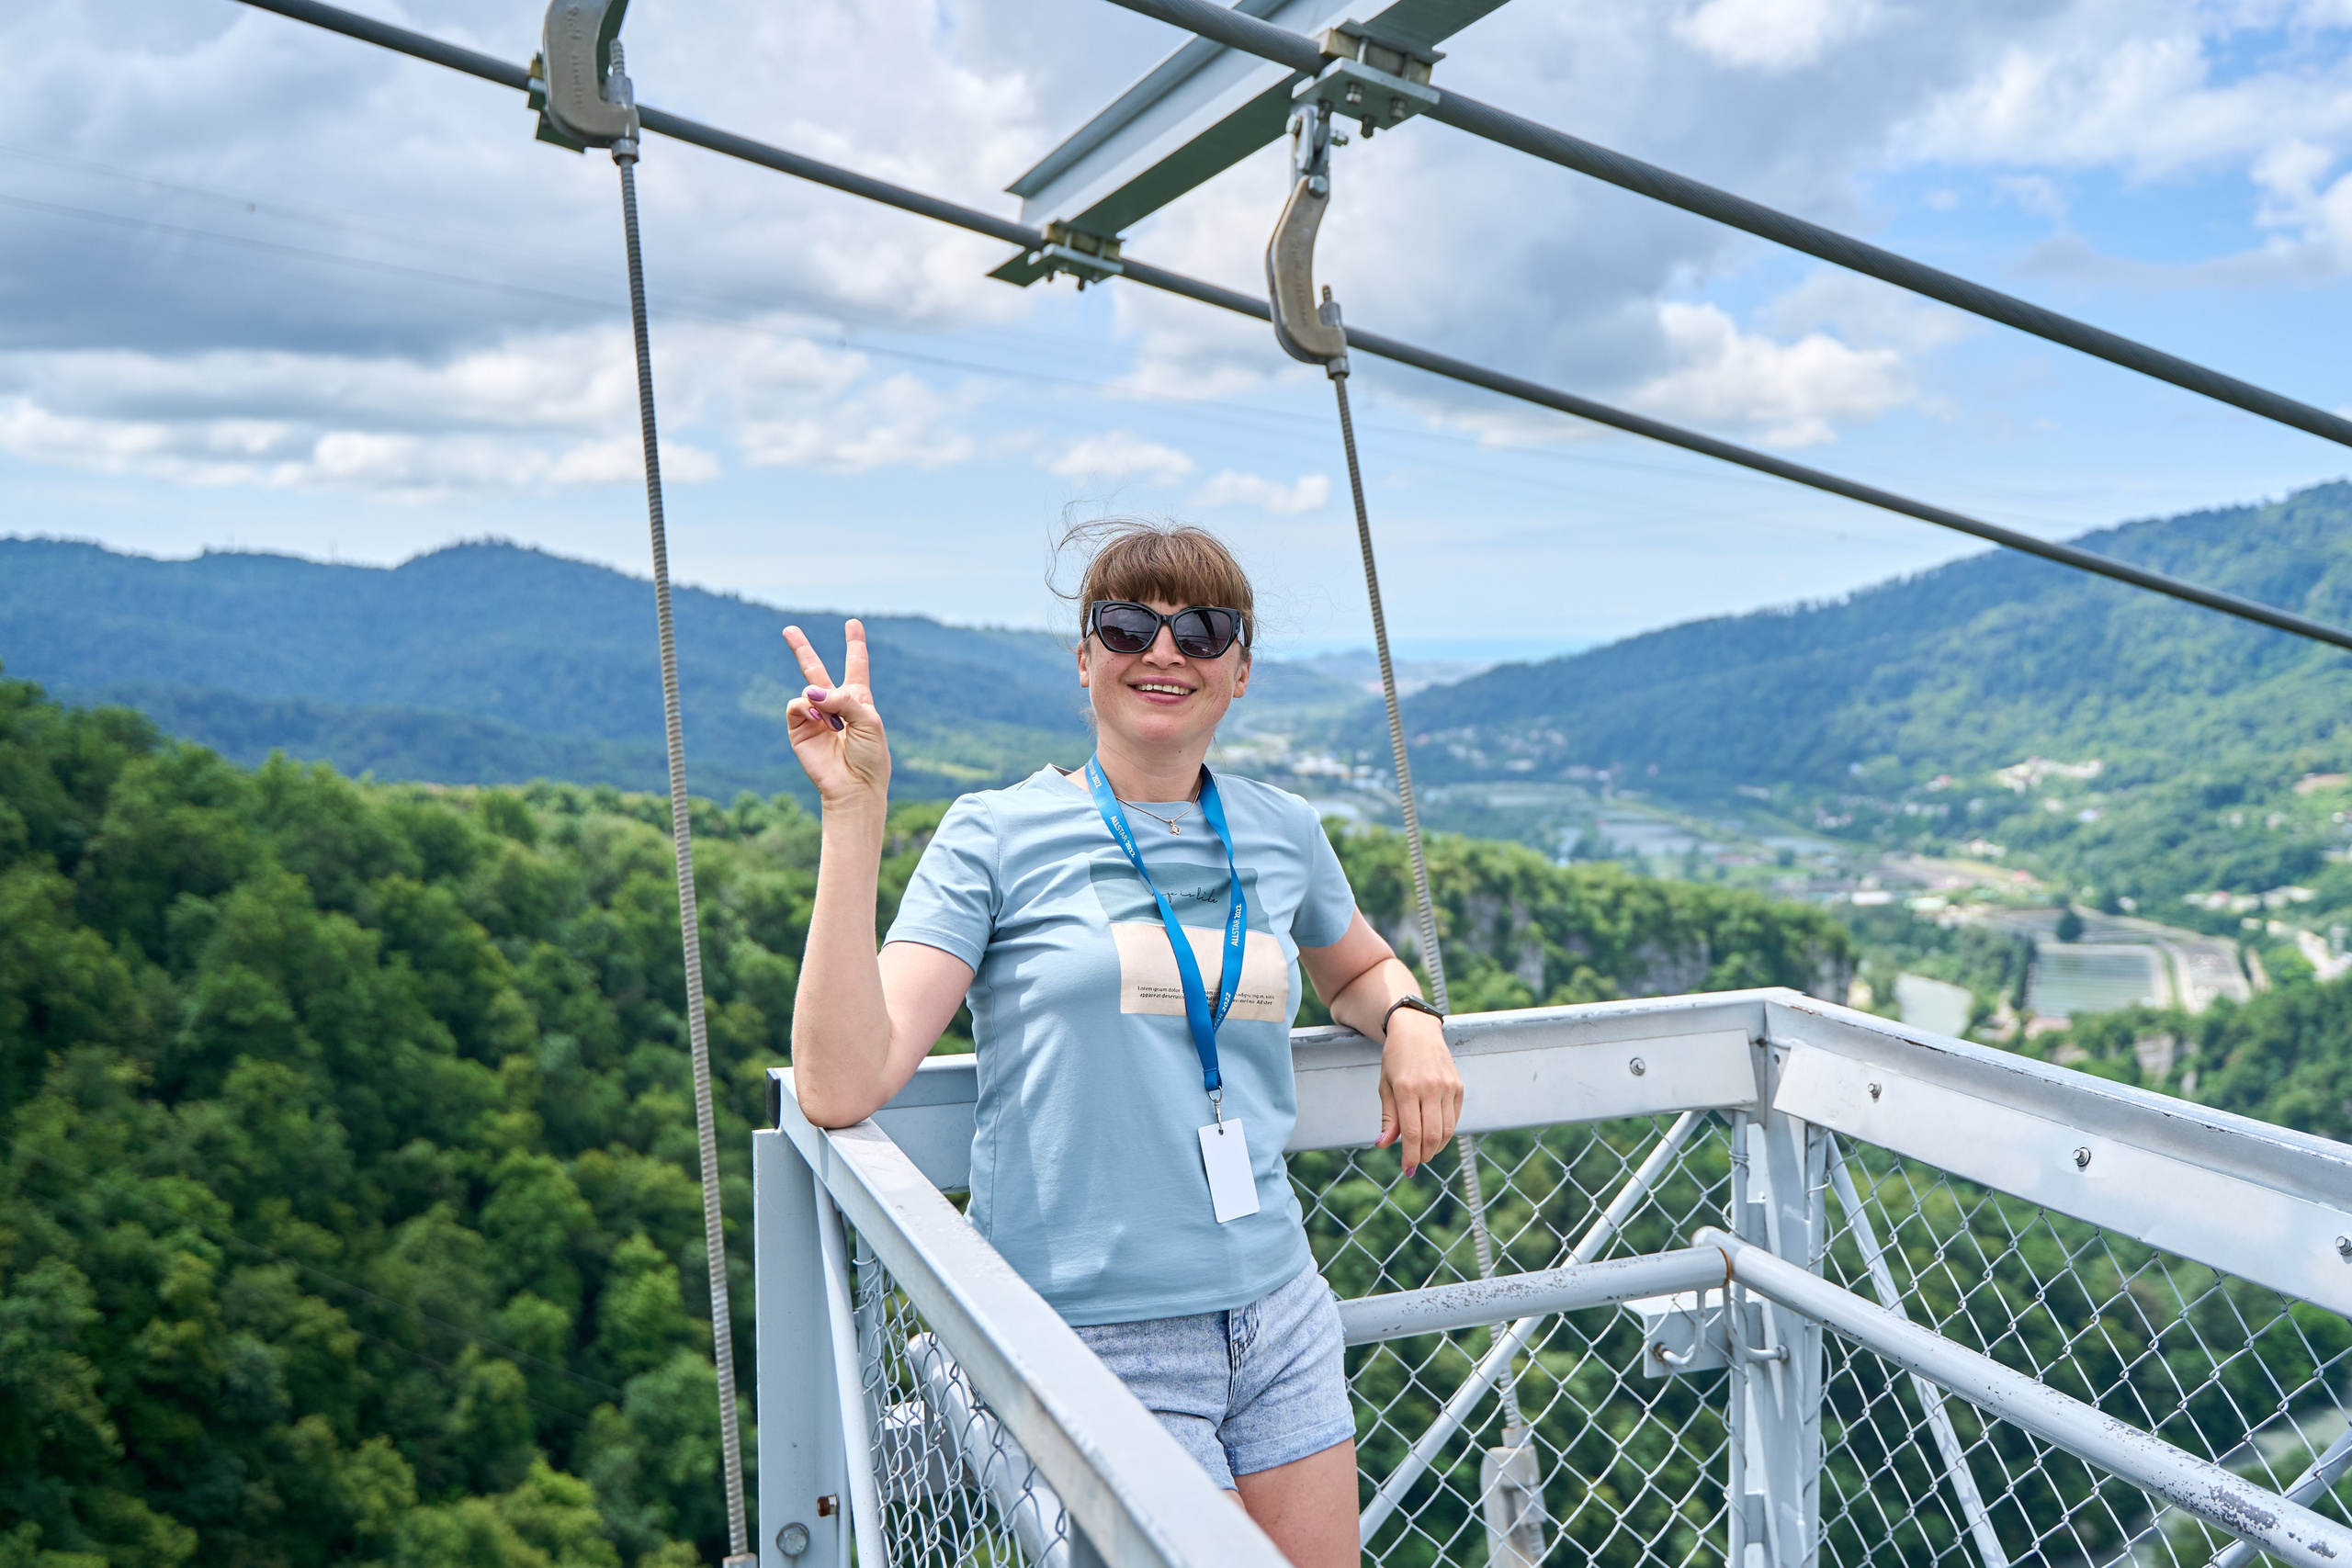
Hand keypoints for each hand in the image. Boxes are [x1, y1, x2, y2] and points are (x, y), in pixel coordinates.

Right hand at [782, 620, 890, 810]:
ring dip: (823, 702)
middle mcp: (834, 706)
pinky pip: (796, 705)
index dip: (854, 644)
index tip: (853, 623)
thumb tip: (810, 691)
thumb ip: (843, 699)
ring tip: (835, 725)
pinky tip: (819, 720)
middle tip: (788, 629)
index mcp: (858, 701)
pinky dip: (807, 708)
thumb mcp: (869, 720)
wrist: (855, 787)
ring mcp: (814, 717)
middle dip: (801, 649)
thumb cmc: (870, 756)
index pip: (855, 665)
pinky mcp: (799, 729)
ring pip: (808, 688)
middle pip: (816, 670)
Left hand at [1374, 1007, 1462, 1176]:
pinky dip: (1446, 1133)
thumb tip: (1383, 1145)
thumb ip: (1388, 1118)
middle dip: (1423, 1155)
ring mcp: (1447, 1087)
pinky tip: (1435, 1135)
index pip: (1413, 1133)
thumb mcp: (1385, 1086)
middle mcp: (1430, 1088)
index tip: (1407, 1170)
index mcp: (1407, 1089)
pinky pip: (1454, 1118)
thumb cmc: (1395, 1059)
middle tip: (1415, 1162)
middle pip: (1432, 1136)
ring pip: (1447, 1130)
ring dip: (1436, 1147)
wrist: (1417, 1030)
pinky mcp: (1458, 1087)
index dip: (1411, 1156)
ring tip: (1424, 1151)